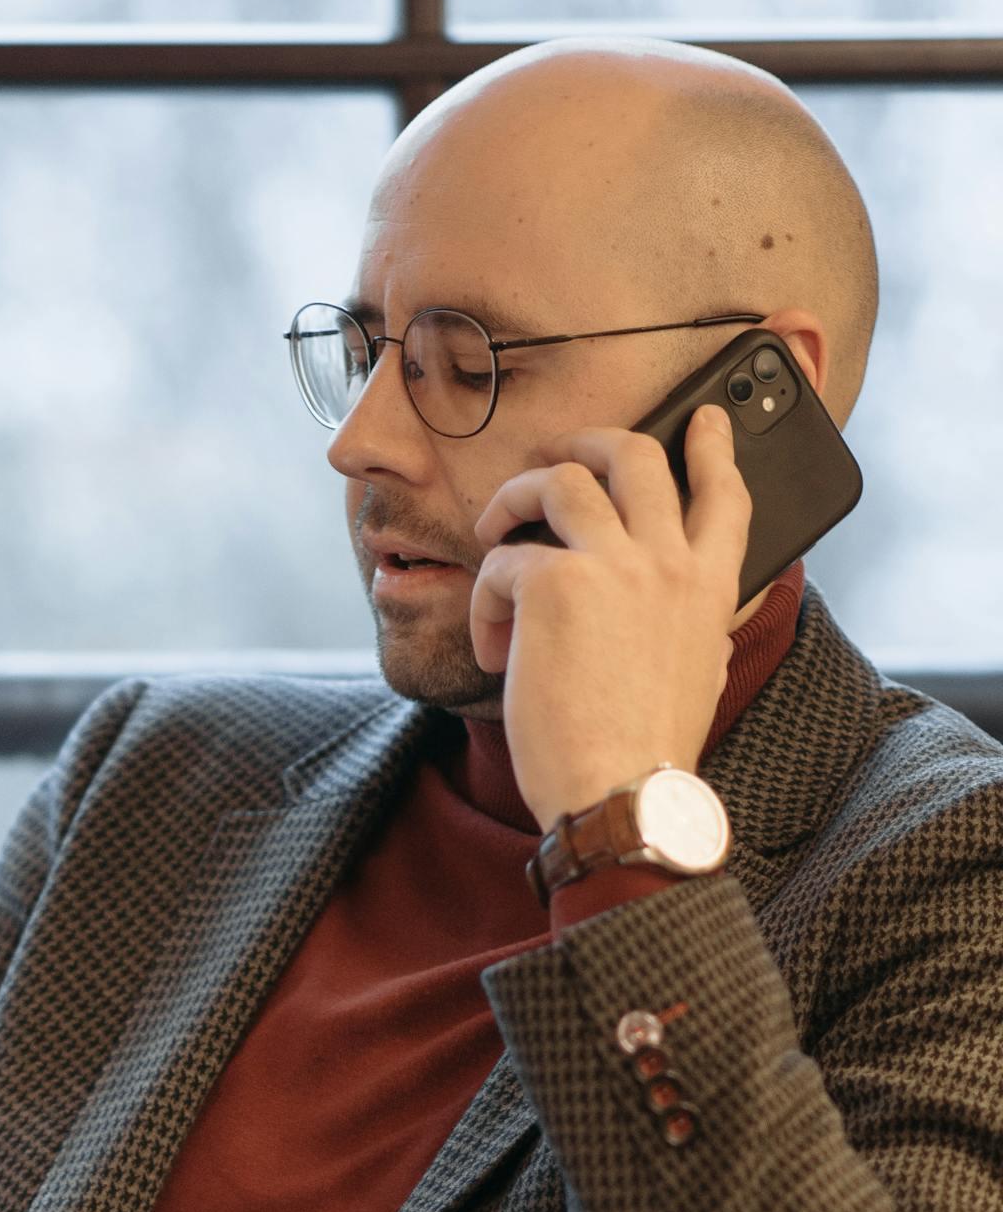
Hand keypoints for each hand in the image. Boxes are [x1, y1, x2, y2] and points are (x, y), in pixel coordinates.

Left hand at [469, 407, 751, 830]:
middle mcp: (669, 562)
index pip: (725, 493)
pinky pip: (504, 560)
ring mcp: (613, 565)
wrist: (621, 793)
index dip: (713, 447)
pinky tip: (494, 647)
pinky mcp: (554, 585)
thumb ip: (692, 623)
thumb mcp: (700, 674)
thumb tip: (681, 609)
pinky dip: (486, 599)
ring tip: (493, 528)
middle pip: (633, 455)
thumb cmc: (648, 752)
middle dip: (587, 440)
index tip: (704, 418)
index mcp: (711, 586)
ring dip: (515, 496)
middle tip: (557, 453)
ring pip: (559, 479)